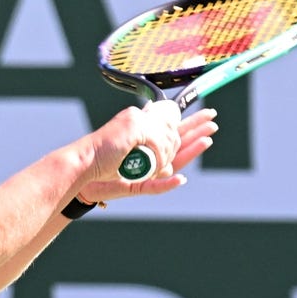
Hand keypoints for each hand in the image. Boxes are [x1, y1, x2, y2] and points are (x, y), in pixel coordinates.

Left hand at [79, 106, 217, 201]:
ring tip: (206, 141)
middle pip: (180, 144)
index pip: (175, 130)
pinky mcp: (137, 186)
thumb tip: (167, 111)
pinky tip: (180, 179)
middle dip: (197, 134)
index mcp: (148, 138)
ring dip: (190, 152)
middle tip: (214, 125)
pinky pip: (156, 187)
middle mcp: (151, 155)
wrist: (82, 168)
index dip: (192, 123)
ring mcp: (146, 171)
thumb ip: (150, 122)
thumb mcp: (129, 127)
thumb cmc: (102, 148)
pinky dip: (168, 184)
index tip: (209, 113)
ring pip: (174, 163)